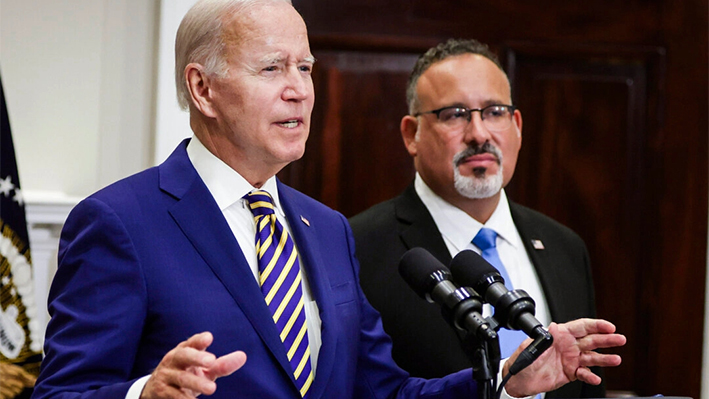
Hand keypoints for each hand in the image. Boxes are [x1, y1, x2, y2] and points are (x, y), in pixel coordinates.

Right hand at [141, 331, 246, 398]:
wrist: (157, 390)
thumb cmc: (187, 375)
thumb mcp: (203, 369)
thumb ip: (221, 365)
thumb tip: (243, 356)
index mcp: (184, 350)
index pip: (191, 343)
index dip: (199, 340)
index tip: (209, 337)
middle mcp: (174, 360)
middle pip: (183, 356)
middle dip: (197, 357)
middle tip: (211, 361)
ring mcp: (166, 376)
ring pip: (181, 378)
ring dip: (196, 383)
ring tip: (212, 388)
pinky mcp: (162, 392)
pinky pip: (174, 396)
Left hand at [503, 318, 625, 397]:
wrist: (519, 379)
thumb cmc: (523, 359)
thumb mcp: (532, 345)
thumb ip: (545, 338)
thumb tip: (553, 327)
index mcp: (559, 334)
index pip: (581, 326)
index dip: (596, 325)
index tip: (609, 326)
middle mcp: (568, 345)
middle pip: (591, 340)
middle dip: (607, 339)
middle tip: (620, 339)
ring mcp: (571, 359)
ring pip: (592, 357)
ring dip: (604, 358)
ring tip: (615, 360)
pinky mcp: (571, 373)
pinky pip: (584, 373)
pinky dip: (590, 376)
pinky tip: (595, 378)